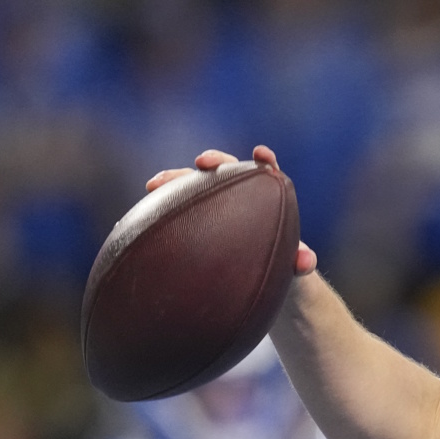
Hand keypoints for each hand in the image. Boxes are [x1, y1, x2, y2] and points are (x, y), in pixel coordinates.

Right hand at [144, 145, 316, 275]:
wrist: (258, 282)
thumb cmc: (280, 268)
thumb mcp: (292, 268)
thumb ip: (301, 262)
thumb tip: (306, 262)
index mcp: (266, 199)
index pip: (266, 173)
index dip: (264, 161)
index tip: (261, 155)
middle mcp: (237, 196)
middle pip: (225, 171)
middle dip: (213, 162)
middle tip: (202, 162)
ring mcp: (211, 206)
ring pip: (192, 186)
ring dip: (174, 181)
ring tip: (154, 185)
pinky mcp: (190, 219)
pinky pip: (172, 211)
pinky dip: (157, 210)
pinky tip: (133, 219)